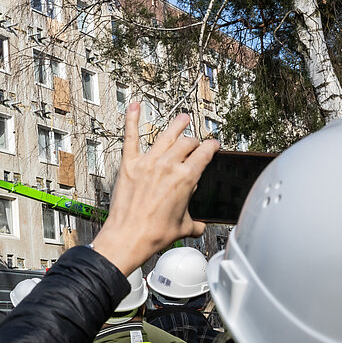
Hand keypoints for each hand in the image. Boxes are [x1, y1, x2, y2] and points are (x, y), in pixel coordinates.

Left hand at [91, 103, 217, 274]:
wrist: (129, 236)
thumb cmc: (155, 234)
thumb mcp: (185, 226)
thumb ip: (196, 221)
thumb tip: (200, 224)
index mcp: (186, 178)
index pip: (204, 153)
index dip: (211, 147)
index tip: (212, 145)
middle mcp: (168, 166)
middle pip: (187, 143)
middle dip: (194, 141)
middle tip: (195, 141)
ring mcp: (147, 162)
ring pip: (165, 136)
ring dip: (176, 125)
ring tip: (182, 118)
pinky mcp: (129, 164)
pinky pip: (131, 137)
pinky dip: (132, 120)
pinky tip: (134, 106)